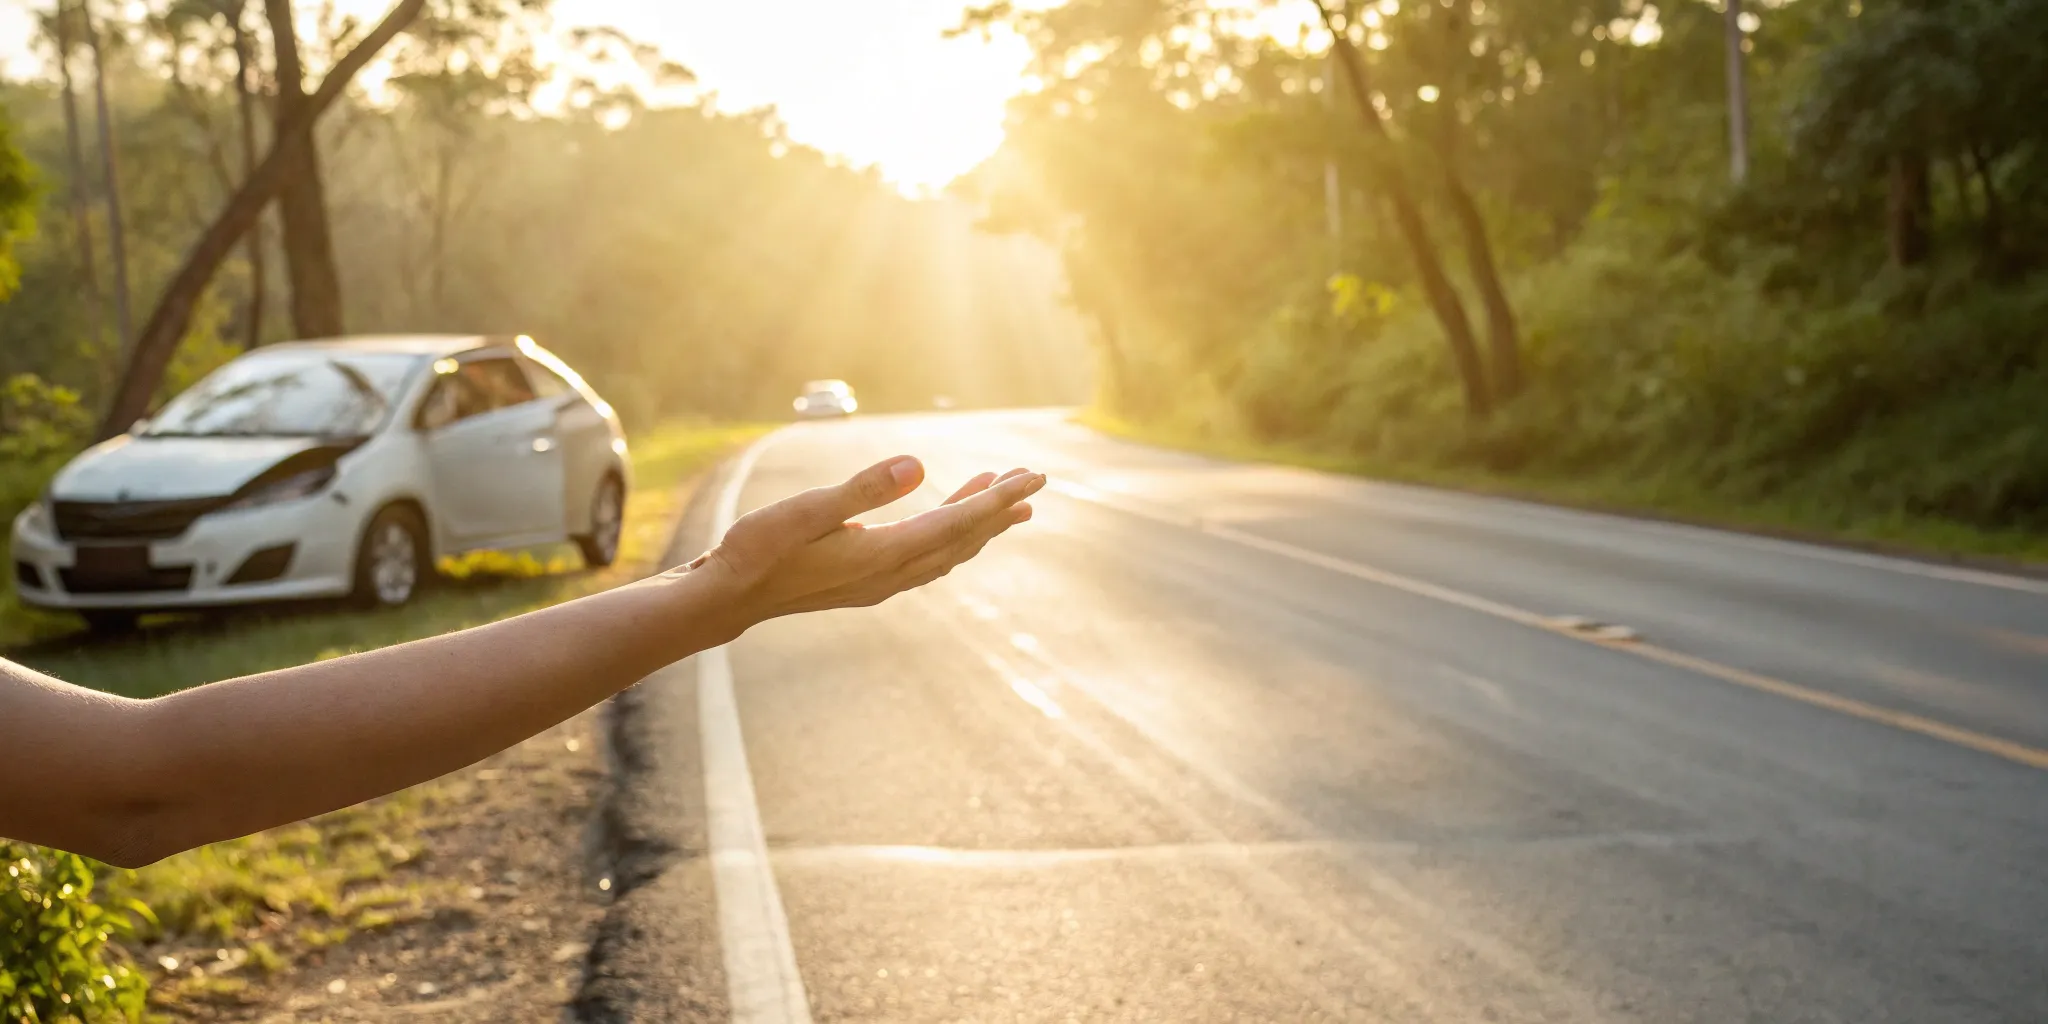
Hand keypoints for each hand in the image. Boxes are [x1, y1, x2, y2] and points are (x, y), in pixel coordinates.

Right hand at [683, 455, 1043, 623]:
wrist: (729, 598)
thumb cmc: (759, 549)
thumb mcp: (806, 511)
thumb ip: (862, 489)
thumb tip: (917, 466)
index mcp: (882, 554)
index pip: (956, 523)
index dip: (997, 499)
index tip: (1032, 477)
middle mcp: (890, 574)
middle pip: (962, 539)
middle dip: (1000, 510)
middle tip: (1035, 482)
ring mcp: (879, 583)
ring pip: (947, 552)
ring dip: (979, 525)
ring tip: (1007, 501)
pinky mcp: (866, 582)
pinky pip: (927, 559)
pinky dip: (951, 538)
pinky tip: (950, 525)